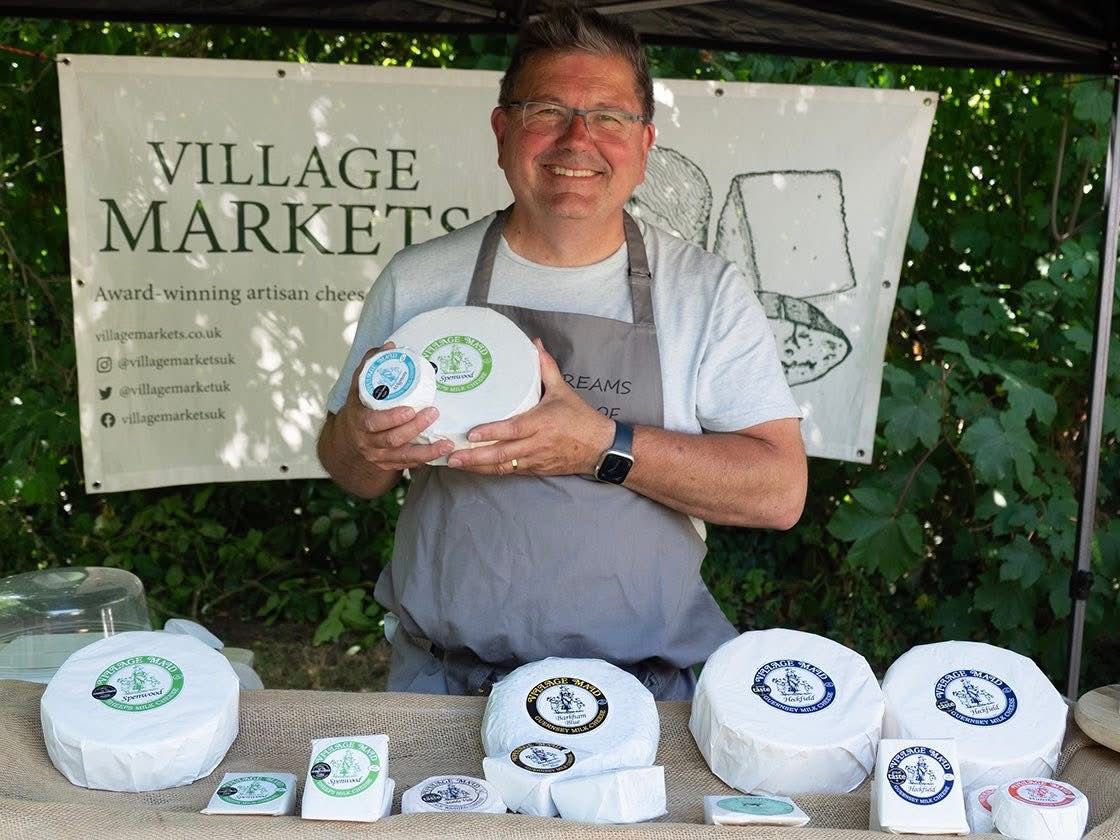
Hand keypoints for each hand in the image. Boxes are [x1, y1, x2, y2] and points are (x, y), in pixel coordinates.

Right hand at [337, 342, 453, 469]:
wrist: (348, 438)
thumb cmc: (359, 407)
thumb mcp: (359, 385)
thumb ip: (372, 364)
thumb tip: (390, 346)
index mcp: (359, 421)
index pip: (373, 422)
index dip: (392, 418)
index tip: (410, 409)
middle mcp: (367, 441)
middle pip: (392, 439)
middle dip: (414, 428)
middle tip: (434, 413)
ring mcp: (377, 456)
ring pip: (403, 457)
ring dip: (426, 451)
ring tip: (446, 442)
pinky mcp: (388, 465)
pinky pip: (408, 465)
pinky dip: (425, 460)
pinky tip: (441, 453)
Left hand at [446, 339, 614, 475]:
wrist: (600, 448)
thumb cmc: (581, 418)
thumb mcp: (564, 391)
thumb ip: (546, 368)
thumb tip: (535, 344)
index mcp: (542, 423)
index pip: (513, 429)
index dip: (492, 433)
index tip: (471, 434)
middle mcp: (537, 444)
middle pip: (502, 454)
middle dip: (475, 457)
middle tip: (451, 456)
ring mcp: (535, 460)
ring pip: (503, 467)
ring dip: (478, 467)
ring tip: (455, 464)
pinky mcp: (536, 470)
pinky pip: (511, 472)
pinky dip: (492, 471)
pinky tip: (476, 468)